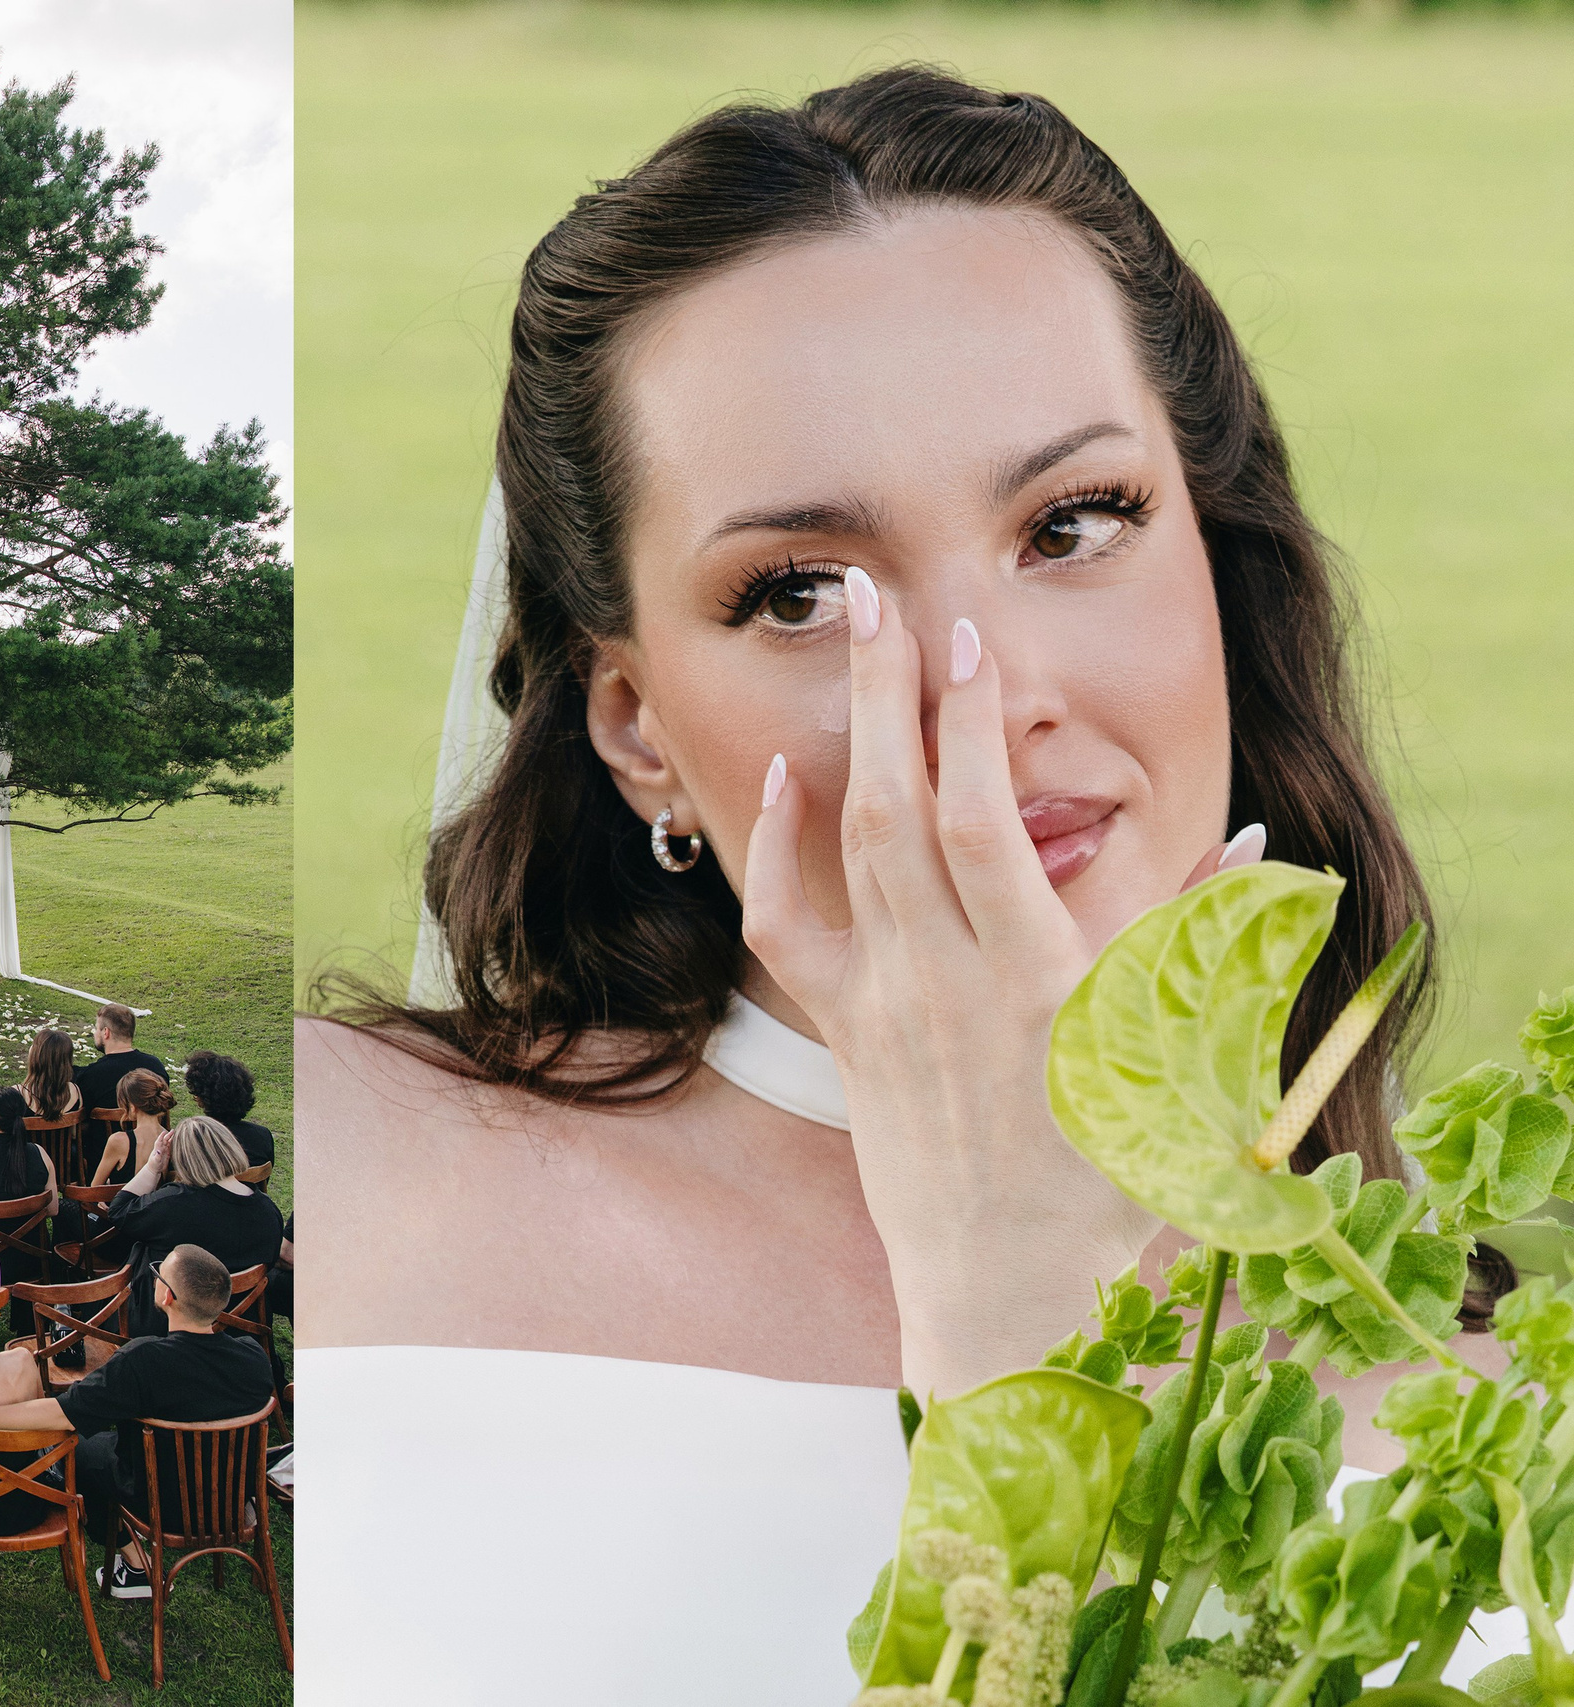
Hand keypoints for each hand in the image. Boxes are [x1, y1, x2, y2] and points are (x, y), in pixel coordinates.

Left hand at [148, 1130, 172, 1171]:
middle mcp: (161, 1148)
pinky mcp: (167, 1154)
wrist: (154, 1169)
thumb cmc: (154, 1165)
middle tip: (173, 1130)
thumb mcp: (155, 1161)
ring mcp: (164, 1151)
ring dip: (171, 1138)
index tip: (164, 1132)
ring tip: (176, 1133)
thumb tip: (158, 1151)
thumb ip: (157, 1156)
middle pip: (165, 1140)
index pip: (159, 1141)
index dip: (161, 1136)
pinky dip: (173, 1143)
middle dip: (169, 1135)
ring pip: (168, 1142)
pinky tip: (176, 1141)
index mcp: (157, 1149)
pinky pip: (170, 1147)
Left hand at [740, 580, 1252, 1393]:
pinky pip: (789, 926)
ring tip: (843, 644)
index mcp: (1039, 986)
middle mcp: (946, 985)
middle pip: (898, 814)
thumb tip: (1246, 841)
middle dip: (884, 696)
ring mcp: (884, 1006)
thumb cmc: (1114, 1180)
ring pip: (848, 851)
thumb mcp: (1183, 1065)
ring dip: (843, 739)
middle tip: (873, 595)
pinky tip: (786, 775)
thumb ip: (1202, 945)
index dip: (972, 731)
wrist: (1010, 1290)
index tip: (971, 642)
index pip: (988, 830)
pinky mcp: (844, 1031)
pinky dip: (776, 847)